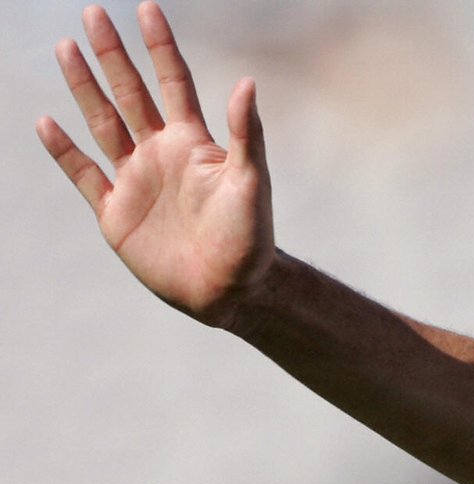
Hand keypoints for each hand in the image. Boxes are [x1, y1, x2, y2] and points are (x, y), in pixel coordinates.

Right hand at [37, 2, 274, 328]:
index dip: (160, 46)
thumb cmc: (250, 238)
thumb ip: (246, 134)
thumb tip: (247, 82)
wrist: (230, 290)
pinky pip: (84, 174)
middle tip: (92, 13)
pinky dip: (65, 151)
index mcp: (193, 144)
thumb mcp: (251, 183)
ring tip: (66, 49)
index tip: (146, 8)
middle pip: (130, 93)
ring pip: (103, 123)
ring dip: (84, 88)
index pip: (173, 82)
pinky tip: (47, 122)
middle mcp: (160, 154)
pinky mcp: (116, 212)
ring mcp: (136, 180)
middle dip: (112, 55)